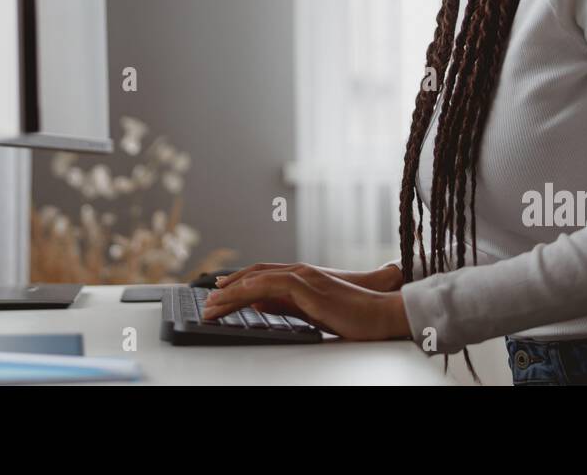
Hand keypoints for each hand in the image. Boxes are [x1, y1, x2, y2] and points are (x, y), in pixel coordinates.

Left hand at [201, 264, 410, 340]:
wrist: (379, 314)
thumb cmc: (351, 316)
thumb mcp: (309, 311)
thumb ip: (283, 304)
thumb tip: (256, 303)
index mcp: (301, 277)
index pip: (261, 276)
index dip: (238, 283)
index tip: (218, 295)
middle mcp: (299, 271)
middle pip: (254, 275)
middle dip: (228, 288)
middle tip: (208, 302)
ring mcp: (303, 276)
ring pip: (257, 278)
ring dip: (232, 292)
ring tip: (212, 305)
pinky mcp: (307, 287)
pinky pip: (272, 284)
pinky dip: (249, 288)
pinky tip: (235, 296)